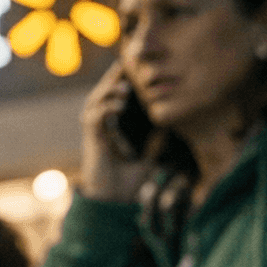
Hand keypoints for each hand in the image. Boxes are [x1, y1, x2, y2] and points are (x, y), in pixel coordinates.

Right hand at [79, 61, 155, 201]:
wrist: (114, 201)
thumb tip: (174, 125)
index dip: (123, 81)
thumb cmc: (129, 182)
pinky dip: (104, 109)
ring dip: (108, 92)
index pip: (116, 96)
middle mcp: (101, 127)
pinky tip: (118, 105)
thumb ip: (158, 140)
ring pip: (95, 102)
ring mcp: (94, 133)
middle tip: (127, 65)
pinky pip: (94, 119)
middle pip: (103, 93)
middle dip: (113, 79)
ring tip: (125, 88)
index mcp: (113, 127)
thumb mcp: (151, 155)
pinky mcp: (91, 141)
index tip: (137, 67)